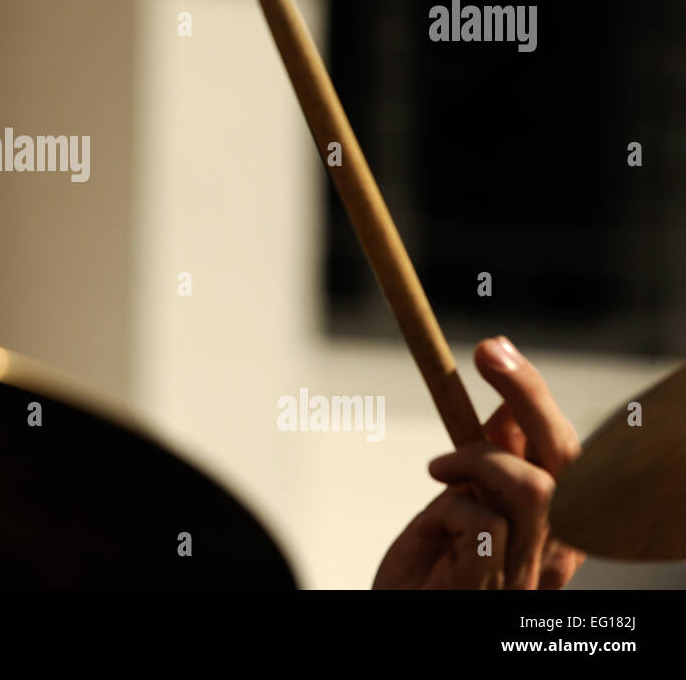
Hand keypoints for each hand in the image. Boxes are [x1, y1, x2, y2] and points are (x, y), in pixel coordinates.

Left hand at [372, 336, 586, 588]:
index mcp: (555, 525)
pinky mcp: (490, 587)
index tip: (497, 348)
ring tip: (440, 470)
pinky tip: (433, 526)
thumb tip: (505, 409)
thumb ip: (486, 464)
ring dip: (480, 459)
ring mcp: (527, 573)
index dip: (535, 395)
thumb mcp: (458, 500)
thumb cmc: (429, 566)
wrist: (399, 618)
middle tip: (486, 352)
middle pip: (567, 461)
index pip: (568, 450)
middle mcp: (554, 550)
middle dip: (528, 396)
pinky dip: (452, 509)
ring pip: (535, 489)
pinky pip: (485, 527)